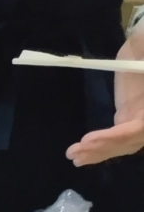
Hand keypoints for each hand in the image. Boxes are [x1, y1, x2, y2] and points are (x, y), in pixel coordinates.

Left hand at [67, 35, 143, 165]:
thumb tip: (137, 54)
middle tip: (74, 153)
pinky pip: (117, 138)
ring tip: (74, 157)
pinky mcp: (129, 117)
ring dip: (98, 152)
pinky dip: (100, 147)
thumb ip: (141, 54)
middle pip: (129, 141)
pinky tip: (81, 155)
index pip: (139, 128)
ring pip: (123, 144)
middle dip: (101, 148)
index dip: (116, 136)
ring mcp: (140, 119)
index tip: (89, 139)